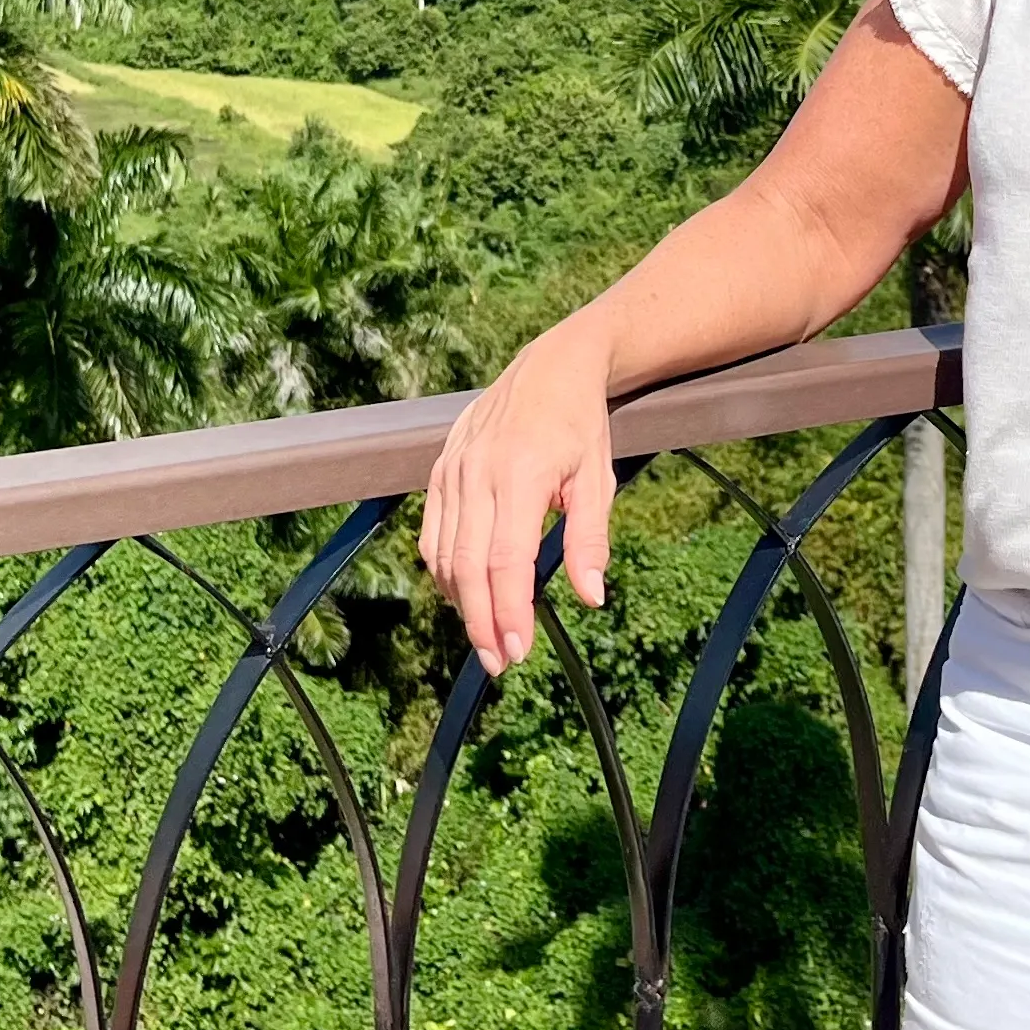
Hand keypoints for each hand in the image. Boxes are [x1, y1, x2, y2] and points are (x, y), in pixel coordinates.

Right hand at [419, 322, 616, 675]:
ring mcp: (452, 470)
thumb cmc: (580, 426)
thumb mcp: (598, 479)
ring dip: (461, 604)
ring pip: (444, 554)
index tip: (519, 651)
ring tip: (486, 637)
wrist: (550, 367)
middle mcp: (478, 473)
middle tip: (500, 663)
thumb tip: (591, 598)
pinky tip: (464, 595)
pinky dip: (444, 570)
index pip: (505, 561)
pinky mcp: (440, 470)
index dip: (509, 613)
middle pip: (468, 566)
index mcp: (521, 475)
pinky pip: (432, 532)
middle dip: (481, 622)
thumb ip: (589, 540)